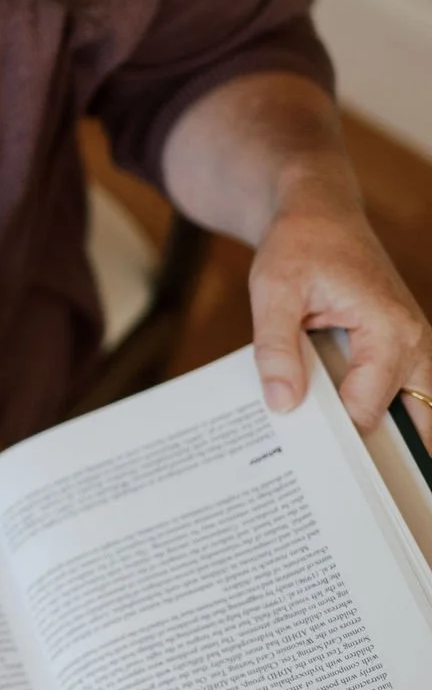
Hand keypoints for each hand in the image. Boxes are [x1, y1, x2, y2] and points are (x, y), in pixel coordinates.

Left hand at [250, 201, 431, 440]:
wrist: (319, 213)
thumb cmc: (299, 245)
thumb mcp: (274, 292)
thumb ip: (277, 349)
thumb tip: (283, 405)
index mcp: (390, 332)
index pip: (367, 408)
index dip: (335, 434)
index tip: (305, 454)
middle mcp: (415, 343)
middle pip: (402, 420)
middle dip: (368, 445)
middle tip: (330, 476)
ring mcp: (416, 347)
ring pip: (414, 412)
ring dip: (379, 431)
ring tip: (340, 460)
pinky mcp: (403, 348)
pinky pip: (401, 393)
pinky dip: (378, 409)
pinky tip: (344, 428)